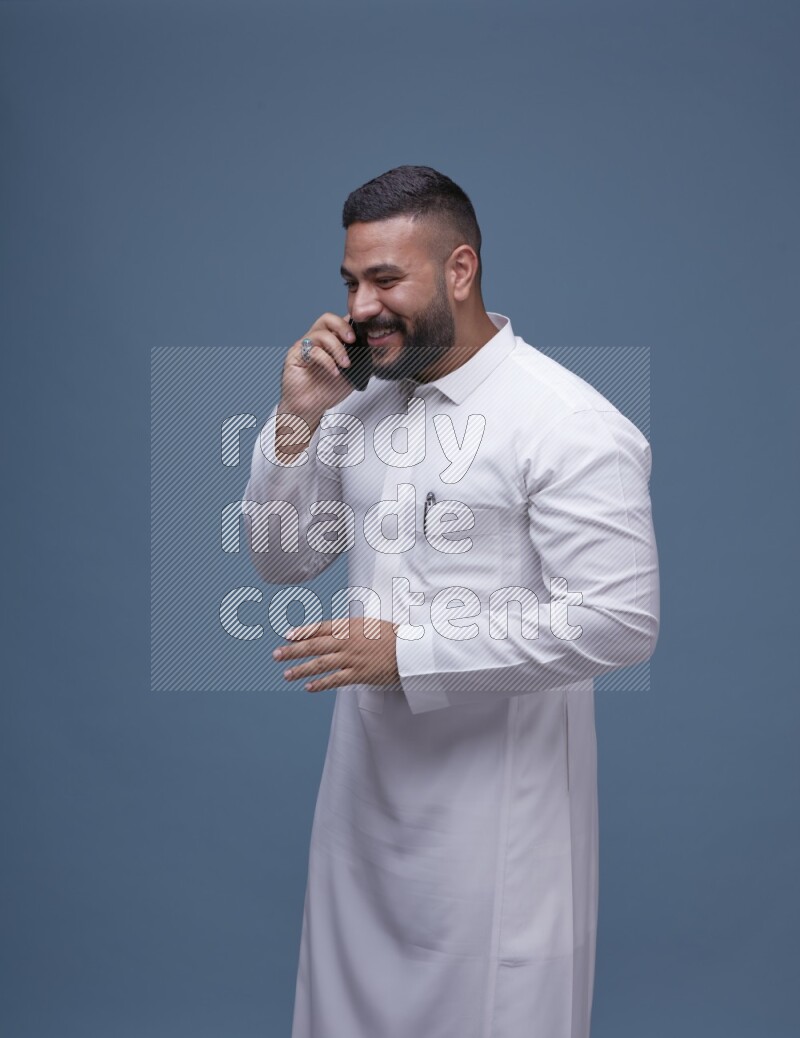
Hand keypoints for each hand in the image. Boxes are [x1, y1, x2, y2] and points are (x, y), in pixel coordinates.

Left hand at [273, 617, 399, 692]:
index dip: (302, 631)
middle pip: (314, 645)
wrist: (409, 650)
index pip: (320, 628)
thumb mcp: (368, 624)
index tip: (287, 635)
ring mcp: (352, 658)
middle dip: (293, 650)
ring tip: (287, 674)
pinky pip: (335, 679)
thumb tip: (333, 630)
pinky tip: (308, 687)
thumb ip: (349, 627)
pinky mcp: (358, 674)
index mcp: (349, 626)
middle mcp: (347, 641)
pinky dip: (320, 683)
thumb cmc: (391, 635)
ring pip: (320, 663)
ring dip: (301, 669)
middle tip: (276, 655)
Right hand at [278, 312, 356, 428]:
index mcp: (330, 340)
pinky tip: (334, 373)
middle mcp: (316, 340)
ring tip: (345, 365)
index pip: (340, 321)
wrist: (309, 408)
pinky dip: (327, 361)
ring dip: (337, 348)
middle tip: (353, 340)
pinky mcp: (295, 355)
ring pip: (321, 334)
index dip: (353, 323)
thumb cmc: (327, 390)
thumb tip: (374, 347)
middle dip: (343, 327)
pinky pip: (313, 351)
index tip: (365, 334)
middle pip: (327, 319)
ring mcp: (305, 346)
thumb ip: (360, 359)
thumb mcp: (351, 373)